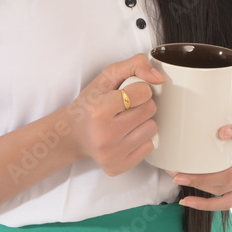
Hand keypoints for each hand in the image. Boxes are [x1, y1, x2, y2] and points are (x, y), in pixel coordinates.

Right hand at [62, 53, 164, 175]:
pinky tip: (124, 137)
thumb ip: (135, 64)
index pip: (143, 92)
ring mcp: (111, 154)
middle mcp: (105, 135)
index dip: (138, 90)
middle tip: (125, 108)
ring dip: (142, 122)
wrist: (72, 134)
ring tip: (125, 122)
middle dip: (141, 105)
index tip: (125, 94)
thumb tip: (159, 78)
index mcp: (100, 110)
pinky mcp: (117, 167)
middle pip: (150, 110)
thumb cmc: (90, 104)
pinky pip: (148, 148)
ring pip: (152, 129)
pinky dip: (140, 140)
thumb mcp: (107, 76)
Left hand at [166, 120, 231, 210]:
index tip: (222, 132)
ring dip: (198, 190)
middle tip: (178, 174)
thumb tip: (222, 132)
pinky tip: (189, 202)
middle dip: (199, 178)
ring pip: (222, 192)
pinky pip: (225, 203)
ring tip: (178, 182)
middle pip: (226, 177)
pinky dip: (206, 205)